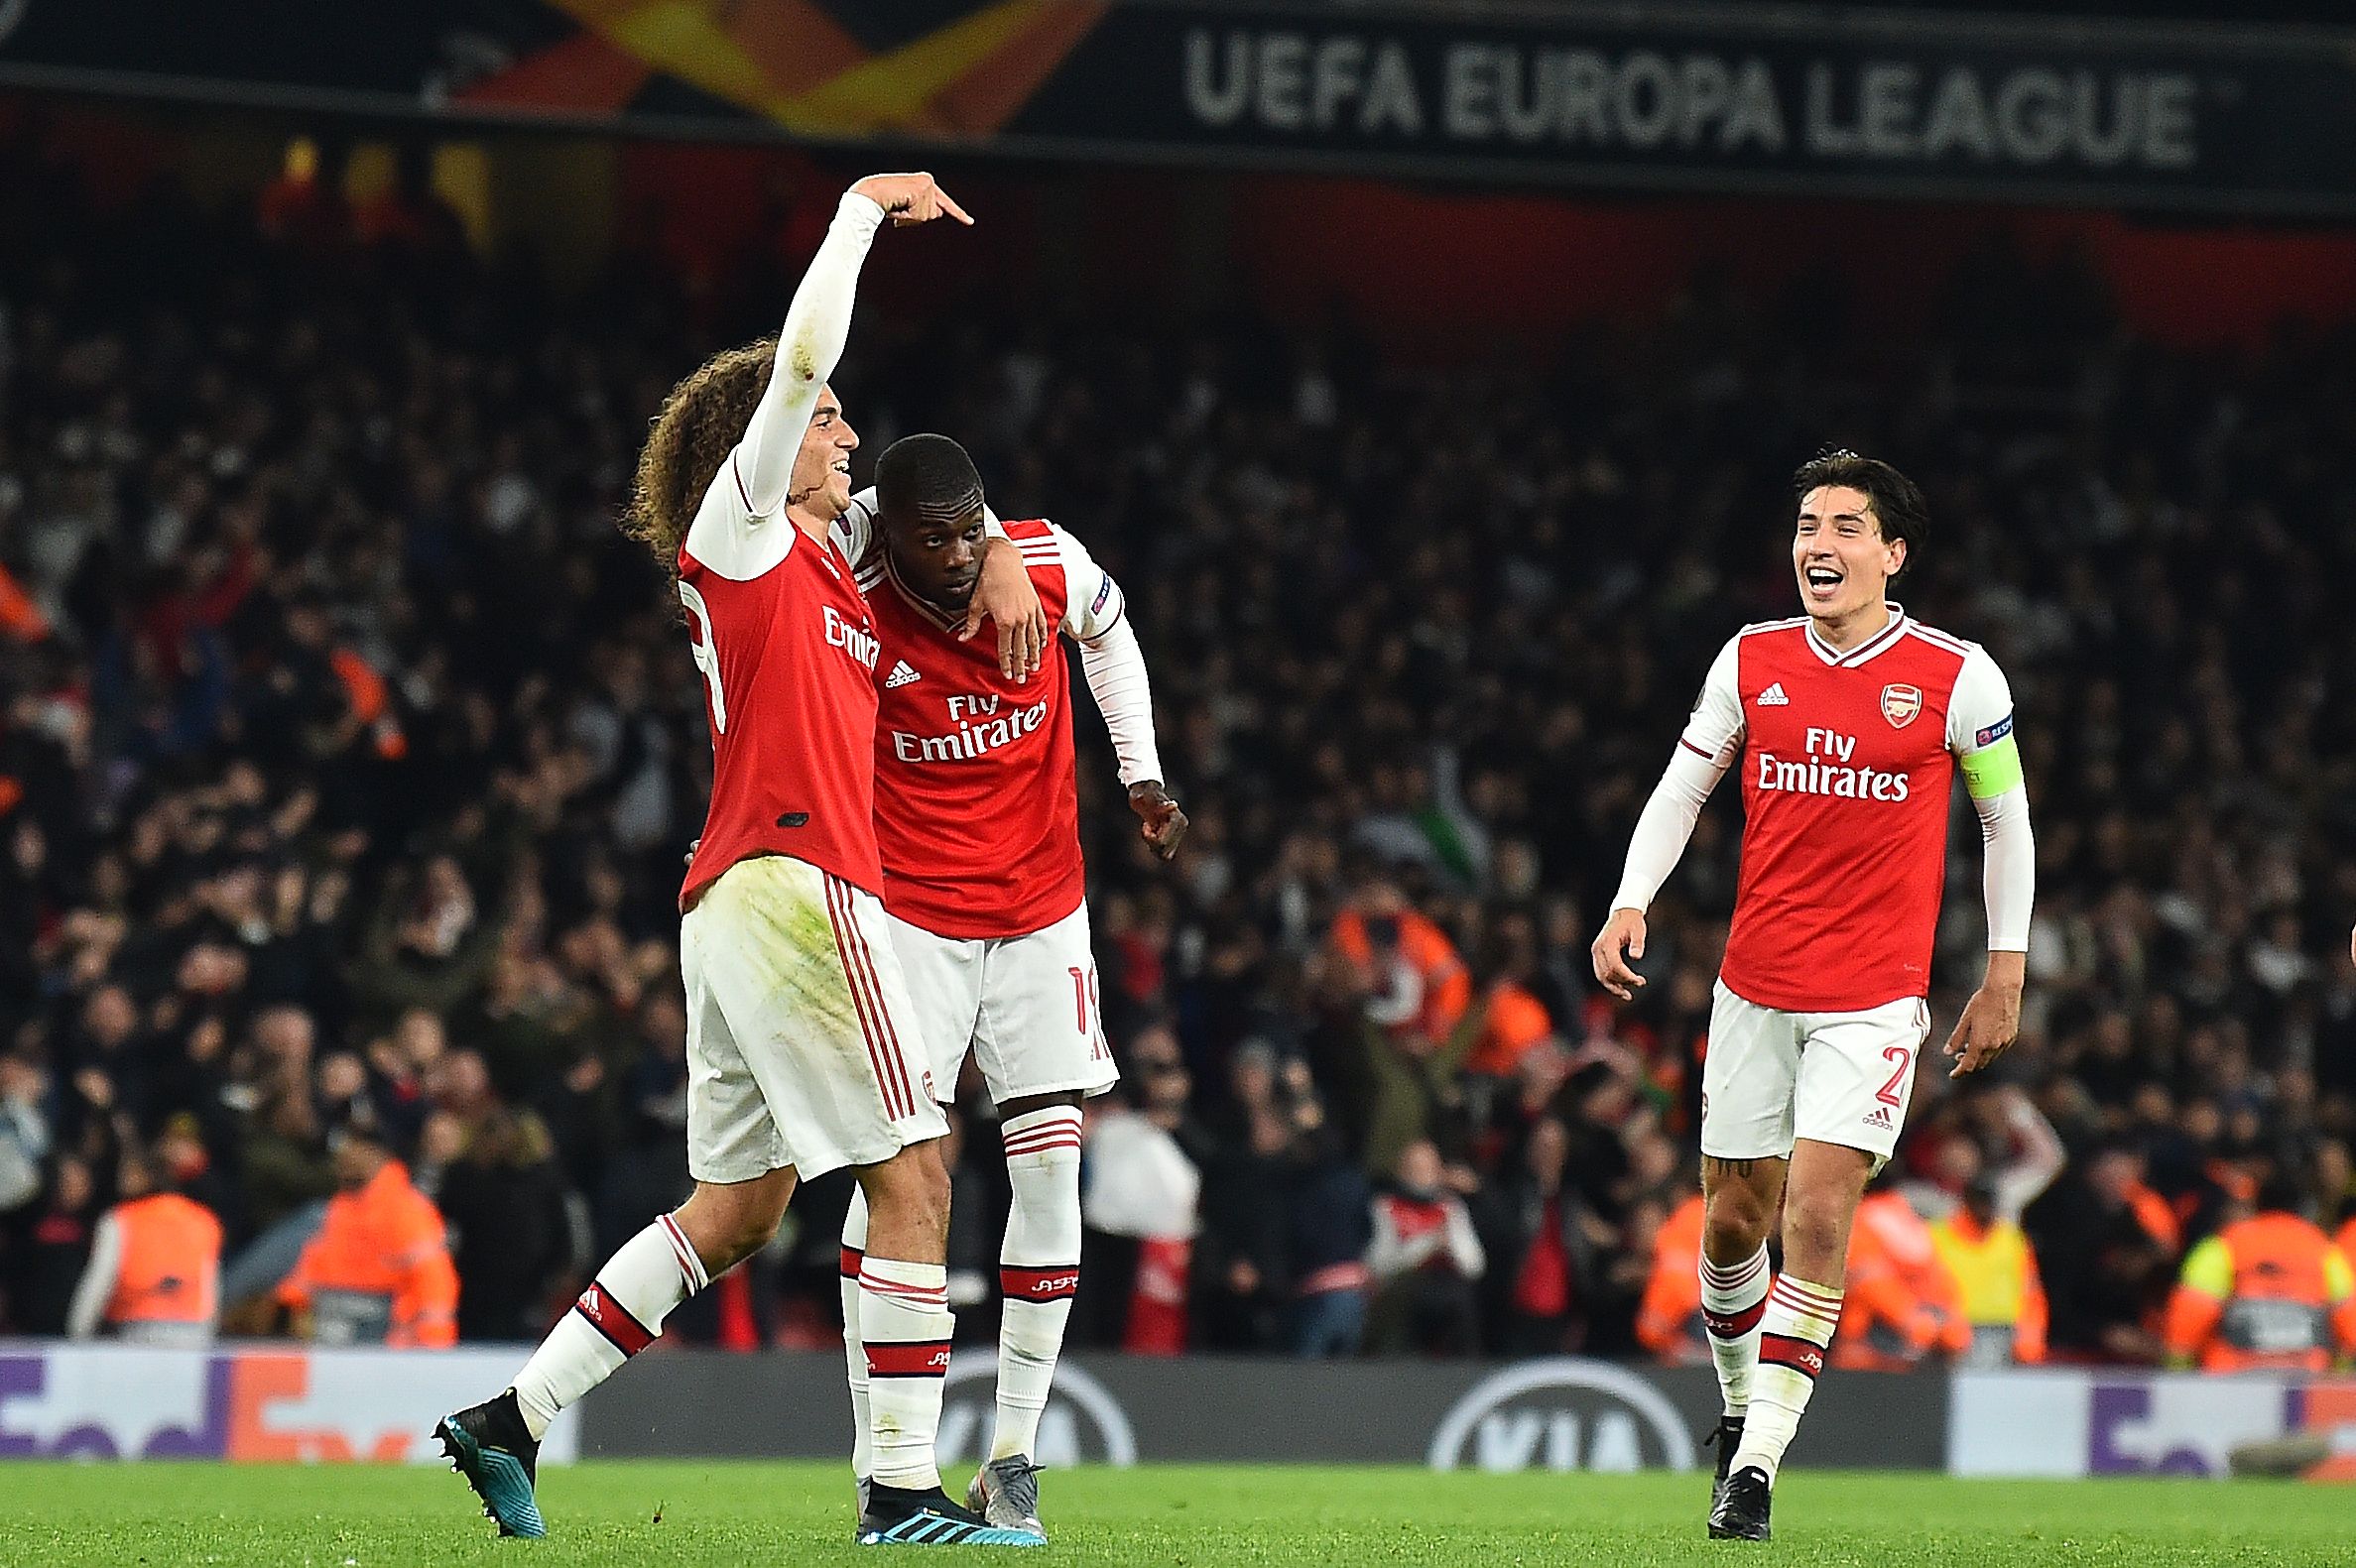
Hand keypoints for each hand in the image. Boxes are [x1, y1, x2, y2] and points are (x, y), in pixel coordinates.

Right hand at [849, 172, 973, 226]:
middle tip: (900, 209)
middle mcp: (929, 181)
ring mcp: (926, 185)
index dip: (958, 214)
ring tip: (897, 207)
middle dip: (916, 218)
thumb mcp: (908, 207)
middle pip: (933, 214)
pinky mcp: (920, 191)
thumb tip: (938, 213)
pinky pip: (919, 216)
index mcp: (927, 182)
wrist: (868, 195)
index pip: (945, 203)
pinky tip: (897, 206)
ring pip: (926, 217)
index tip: (970, 222)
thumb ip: (923, 209)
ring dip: (910, 217)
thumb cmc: (885, 202)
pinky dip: (907, 216)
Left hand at [959, 539, 1047, 679]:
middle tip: (1021, 679)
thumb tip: (962, 638)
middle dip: (1021, 666)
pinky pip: (1041, 626)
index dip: (1006, 663)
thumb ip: (971, 624)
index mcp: (1004, 621)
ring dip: (1034, 656)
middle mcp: (1020, 619)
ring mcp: (1030, 612)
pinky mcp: (1035, 605)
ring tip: (1033, 668)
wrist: (1003, 560)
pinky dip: (1042, 638)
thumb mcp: (976, 603)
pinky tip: (1041, 647)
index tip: (1007, 674)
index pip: (1005, 648)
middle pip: (1021, 648)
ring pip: (1034, 640)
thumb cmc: (988, 579)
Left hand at [1129, 781, 1188, 859]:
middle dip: (1151, 842)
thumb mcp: (1146, 797)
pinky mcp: (1176, 838)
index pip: (1162, 842)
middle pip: (1163, 849)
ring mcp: (1180, 832)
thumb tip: (1173, 805)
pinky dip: (1156, 849)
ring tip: (1151, 830)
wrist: (1146, 792)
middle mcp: (1182, 826)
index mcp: (1177, 818)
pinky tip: (1153, 835)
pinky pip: (1166, 855)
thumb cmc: (1144, 794)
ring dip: (1154, 846)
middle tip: (1147, 826)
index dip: (1149, 838)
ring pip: (1165, 854)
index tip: (1145, 825)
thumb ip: (1159, 803)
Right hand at [1589, 907, 1648, 999]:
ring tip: (1628, 996)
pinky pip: (1601, 973)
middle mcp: (1598, 949)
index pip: (1615, 966)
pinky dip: (1610, 982)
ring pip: (1601, 976)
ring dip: (1614, 987)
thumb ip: (1638, 943)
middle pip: (1607, 973)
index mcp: (1607, 943)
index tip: (1641, 981)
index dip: (1627, 976)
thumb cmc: (1633, 922)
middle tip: (1641, 983)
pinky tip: (1621, 989)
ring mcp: (1596, 953)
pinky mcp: (1598, 956)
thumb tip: (1636, 957)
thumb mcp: (1639, 930)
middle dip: (1623, 983)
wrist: (1623, 913)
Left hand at [1944, 981, 2022, 1077]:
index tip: (1953, 1075)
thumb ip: (1956, 1038)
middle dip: (1968, 1064)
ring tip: (1969, 1047)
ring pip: (1990, 1058)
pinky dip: (1989, 1050)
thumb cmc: (1981, 1002)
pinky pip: (1999, 1050)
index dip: (1959, 1072)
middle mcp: (1994, 1046)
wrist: (2003, 991)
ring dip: (1979, 1057)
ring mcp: (2005, 1042)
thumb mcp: (1965, 1020)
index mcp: (1980, 1043)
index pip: (1968, 1066)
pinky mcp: (2012, 1037)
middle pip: (1979, 1064)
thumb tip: (1947, 1052)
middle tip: (1958, 1058)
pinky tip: (1984, 1041)